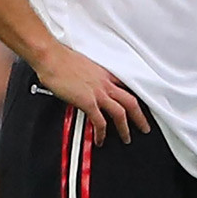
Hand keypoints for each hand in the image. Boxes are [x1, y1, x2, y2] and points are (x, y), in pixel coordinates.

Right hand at [31, 41, 150, 144]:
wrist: (52, 57)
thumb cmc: (63, 59)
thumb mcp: (85, 65)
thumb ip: (92, 77)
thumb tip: (88, 84)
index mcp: (106, 74)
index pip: (127, 87)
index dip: (135, 98)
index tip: (139, 107)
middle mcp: (106, 83)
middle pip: (131, 102)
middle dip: (140, 117)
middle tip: (144, 127)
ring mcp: (98, 93)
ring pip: (120, 113)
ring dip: (125, 128)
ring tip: (127, 138)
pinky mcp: (87, 101)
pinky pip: (99, 121)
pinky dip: (101, 133)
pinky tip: (100, 139)